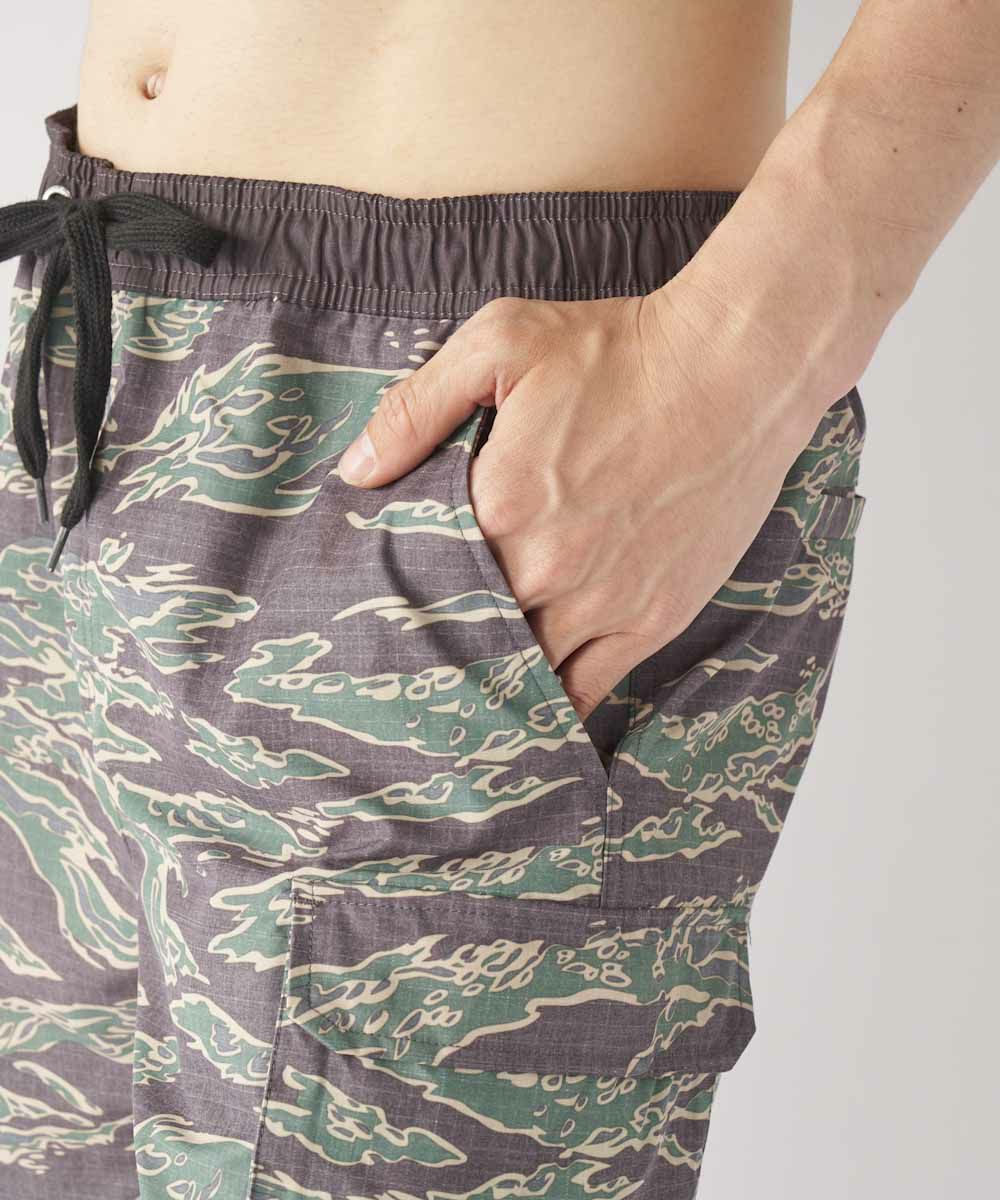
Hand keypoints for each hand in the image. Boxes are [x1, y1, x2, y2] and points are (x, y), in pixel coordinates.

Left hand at [338, 283, 832, 720]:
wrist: (735, 370)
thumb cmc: (620, 351)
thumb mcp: (501, 342)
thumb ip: (418, 408)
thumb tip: (355, 474)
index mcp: (497, 507)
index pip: (425, 577)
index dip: (405, 594)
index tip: (380, 615)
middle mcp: (544, 569)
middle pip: (470, 631)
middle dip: (444, 643)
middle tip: (413, 664)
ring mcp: (601, 602)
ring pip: (525, 671)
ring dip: (495, 681)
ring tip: (464, 697)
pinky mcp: (651, 619)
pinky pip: (588, 690)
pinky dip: (555, 708)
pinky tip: (530, 719)